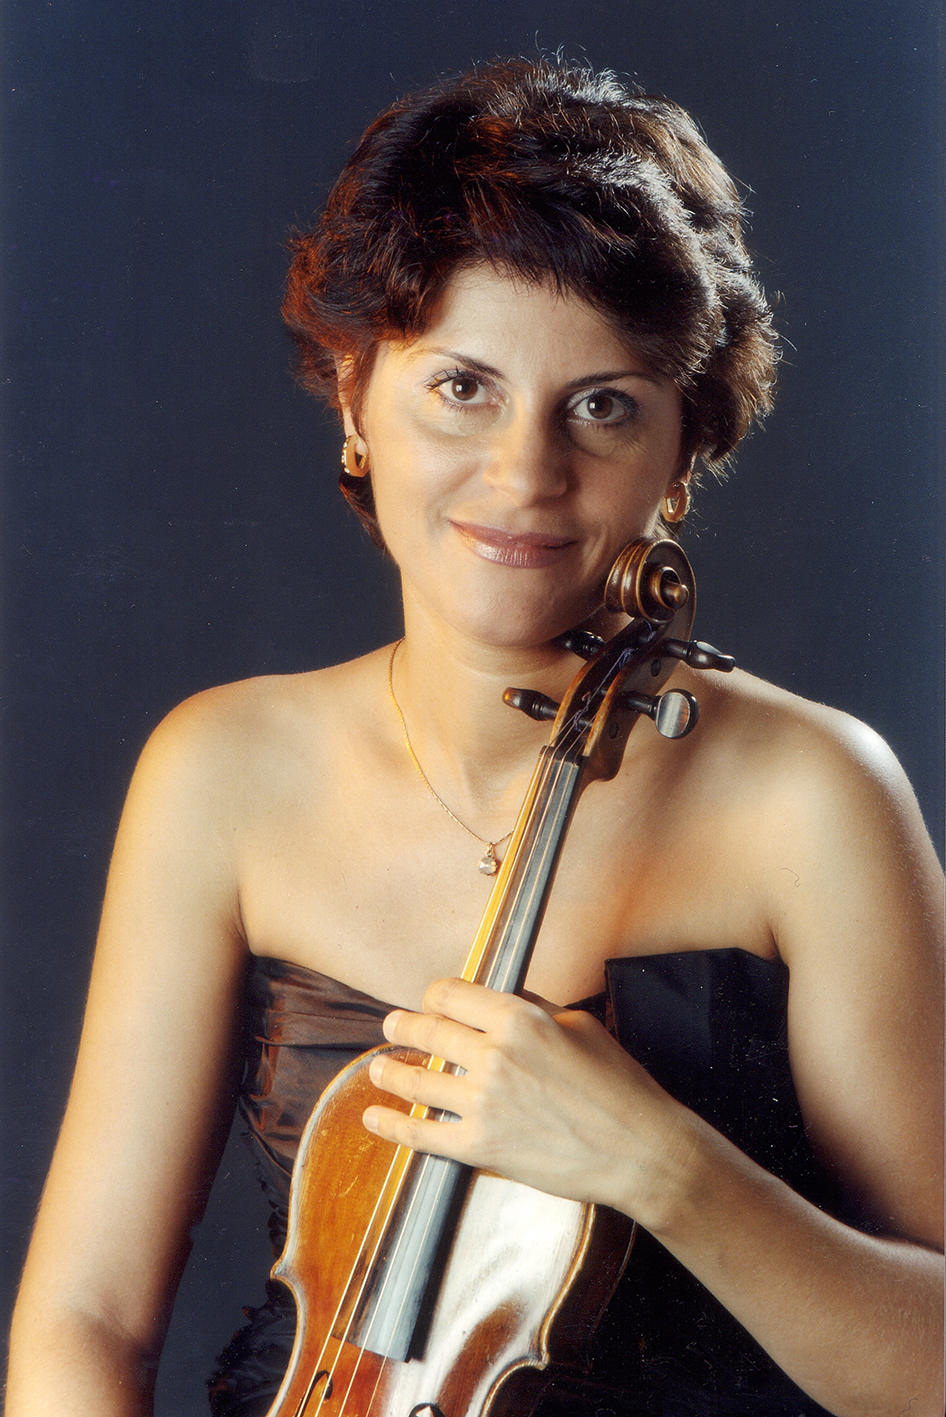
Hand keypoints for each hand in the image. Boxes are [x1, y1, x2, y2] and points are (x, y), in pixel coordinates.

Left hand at [362, 976, 686, 1218]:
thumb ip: (532, 1008)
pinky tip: (375, 1117)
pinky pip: (422, 1134)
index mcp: (519, 1018)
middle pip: (428, 1031)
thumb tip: (499, 999)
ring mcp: (483, 1103)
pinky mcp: (481, 1146)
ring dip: (389, 1071)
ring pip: (417, 1080)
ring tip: (378, 1068)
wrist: (641, 1150)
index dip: (434, 996)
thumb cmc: (618, 1086)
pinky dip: (392, 1126)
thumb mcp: (579, 1026)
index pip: (452, 995)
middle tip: (390, 1025)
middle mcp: (494, 1055)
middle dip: (403, 1026)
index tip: (430, 1001)